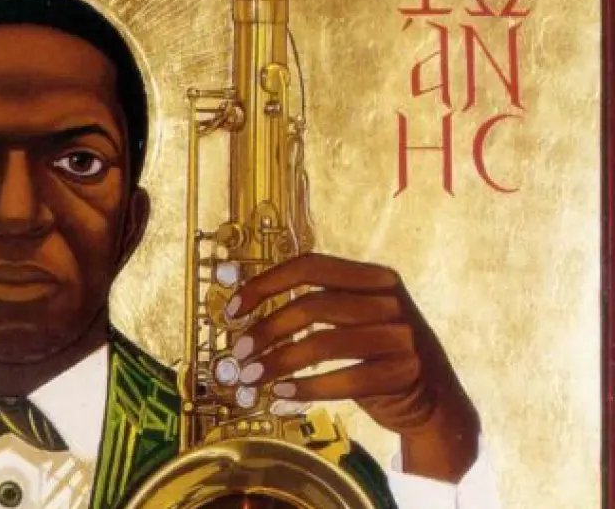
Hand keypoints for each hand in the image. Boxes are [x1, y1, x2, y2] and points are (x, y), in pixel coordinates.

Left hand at [227, 252, 480, 482]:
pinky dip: (306, 388)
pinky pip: (344, 379)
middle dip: (266, 330)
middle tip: (239, 353)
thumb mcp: (354, 318)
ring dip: (278, 363)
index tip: (233, 311)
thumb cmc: (377, 355)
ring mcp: (401, 337)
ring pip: (323, 344)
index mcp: (373, 277)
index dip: (265, 285)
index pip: (308, 266)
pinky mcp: (404, 373)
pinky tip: (282, 394)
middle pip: (311, 306)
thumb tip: (243, 309)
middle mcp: (390, 300)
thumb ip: (313, 305)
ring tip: (252, 378)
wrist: (435, 401)